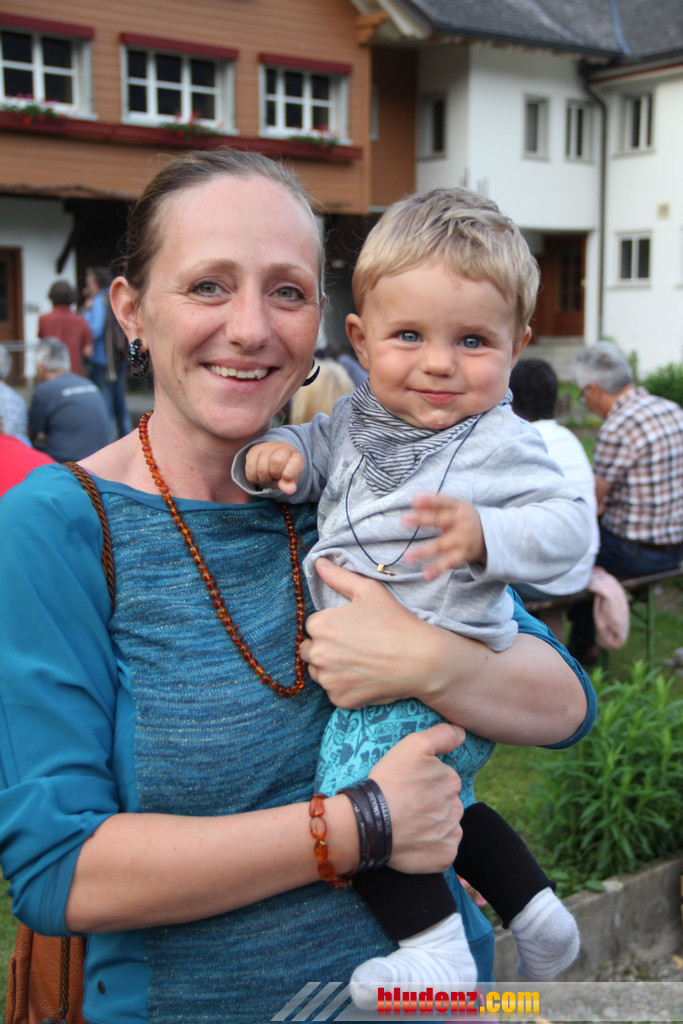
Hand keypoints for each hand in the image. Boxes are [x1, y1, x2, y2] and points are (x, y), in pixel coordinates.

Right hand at [244, 441, 303, 494]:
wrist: (272, 463)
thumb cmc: (283, 473)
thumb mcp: (289, 481)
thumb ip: (290, 485)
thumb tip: (289, 490)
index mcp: (295, 456)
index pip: (295, 462)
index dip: (289, 474)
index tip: (285, 479)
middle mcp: (282, 447)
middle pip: (276, 461)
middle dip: (275, 474)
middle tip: (275, 476)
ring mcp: (266, 447)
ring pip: (262, 468)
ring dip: (264, 478)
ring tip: (268, 475)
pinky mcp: (253, 450)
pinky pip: (250, 470)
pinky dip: (254, 477)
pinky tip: (259, 474)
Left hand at [301, 558, 441, 707]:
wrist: (420, 659)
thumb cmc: (395, 622)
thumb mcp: (368, 591)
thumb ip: (339, 576)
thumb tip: (318, 562)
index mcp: (320, 625)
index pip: (313, 625)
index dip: (332, 625)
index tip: (352, 628)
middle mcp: (318, 653)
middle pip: (310, 650)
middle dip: (326, 647)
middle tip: (354, 646)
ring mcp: (328, 680)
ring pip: (319, 672)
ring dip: (331, 668)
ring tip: (359, 661)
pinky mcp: (340, 700)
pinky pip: (334, 692)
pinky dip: (344, 687)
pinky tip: (364, 677)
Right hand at [369, 723, 464, 872]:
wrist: (369, 822)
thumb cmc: (389, 781)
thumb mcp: (412, 746)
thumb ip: (441, 735)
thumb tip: (462, 732)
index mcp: (451, 781)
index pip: (445, 780)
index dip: (426, 783)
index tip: (409, 786)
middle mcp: (456, 808)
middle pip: (447, 804)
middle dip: (432, 804)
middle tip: (407, 805)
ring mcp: (451, 834)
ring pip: (446, 827)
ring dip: (432, 826)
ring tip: (407, 824)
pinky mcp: (445, 857)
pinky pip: (444, 851)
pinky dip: (432, 848)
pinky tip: (414, 842)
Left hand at [402, 493, 485, 579]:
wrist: (490, 536)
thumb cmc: (462, 518)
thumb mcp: (454, 507)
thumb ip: (434, 504)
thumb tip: (414, 500)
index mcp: (458, 508)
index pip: (443, 502)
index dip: (429, 500)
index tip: (414, 501)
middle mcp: (461, 523)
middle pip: (439, 521)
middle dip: (421, 520)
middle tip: (403, 520)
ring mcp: (462, 540)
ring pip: (441, 545)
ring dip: (424, 551)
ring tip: (407, 556)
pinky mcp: (462, 555)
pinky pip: (448, 563)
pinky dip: (437, 570)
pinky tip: (426, 574)